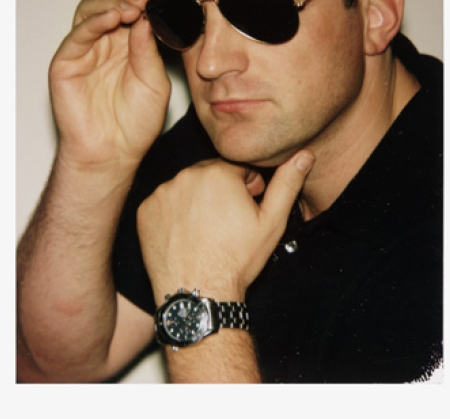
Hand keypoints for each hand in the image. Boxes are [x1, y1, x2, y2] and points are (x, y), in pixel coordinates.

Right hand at [49, 0, 170, 167]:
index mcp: (130, 44)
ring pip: (91, 8)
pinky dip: (94, 20)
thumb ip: (149, 49)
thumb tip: (147, 16)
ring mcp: (86, 50)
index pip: (133, 5)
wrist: (114, 153)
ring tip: (132, 8)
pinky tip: (113, 18)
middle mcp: (107, 42)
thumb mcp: (154, 82)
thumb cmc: (135, 123)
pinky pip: (78, 33)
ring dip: (112, 1)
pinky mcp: (67, 61)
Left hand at [137, 151, 313, 303]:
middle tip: (227, 222)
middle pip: (209, 174)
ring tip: (207, 230)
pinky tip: (186, 234)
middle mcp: (186, 176)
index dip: (246, 187)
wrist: (199, 295)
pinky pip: (164, 202)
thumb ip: (287, 183)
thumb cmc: (237, 259)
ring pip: (186, 186)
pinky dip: (174, 213)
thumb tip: (304, 154)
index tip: (246, 208)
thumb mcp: (271, 222)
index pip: (236, 167)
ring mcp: (162, 193)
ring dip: (196, 199)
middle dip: (220, 190)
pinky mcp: (145, 210)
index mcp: (218, 172)